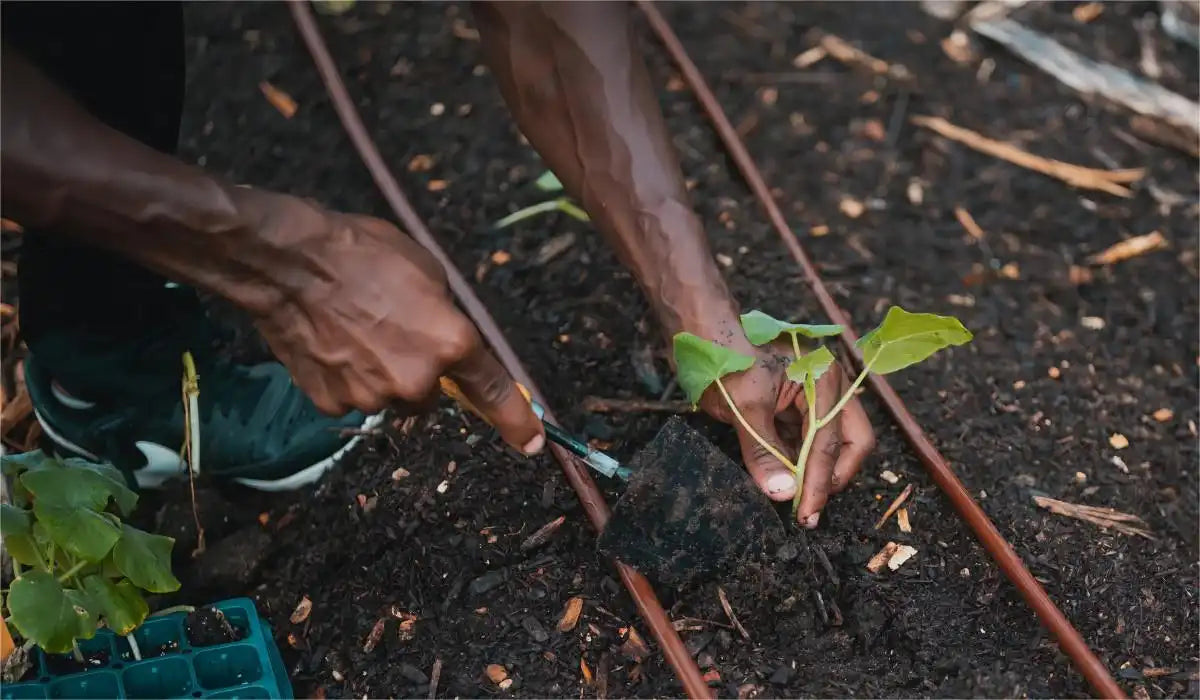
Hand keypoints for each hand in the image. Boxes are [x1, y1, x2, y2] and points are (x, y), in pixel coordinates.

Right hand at [247, 198, 544, 455]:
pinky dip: (345, 378)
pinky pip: (351, 398)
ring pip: (390, 398)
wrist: (289, 263)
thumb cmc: (363, 254)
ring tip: (354, 331)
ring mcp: (373, 397)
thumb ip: (447, 317)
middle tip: (392, 331)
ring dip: (380, 375)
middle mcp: (417, 380)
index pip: (493, 391)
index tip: (532, 443)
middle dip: (420, 373)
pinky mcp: (333, 404)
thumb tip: (450, 341)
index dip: (516, 421)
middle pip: (432, 395)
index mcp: (451, 343)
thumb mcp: (428, 273)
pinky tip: (330, 344)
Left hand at [698, 337, 875, 526]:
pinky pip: (801, 444)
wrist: (699, 333)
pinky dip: (795, 464)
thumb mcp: (745, 406)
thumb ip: (763, 450)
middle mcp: (826, 390)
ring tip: (795, 502)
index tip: (807, 512)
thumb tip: (783, 493)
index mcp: (824, 379)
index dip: (820, 480)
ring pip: (826, 446)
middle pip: (849, 442)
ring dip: (812, 474)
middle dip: (831, 477)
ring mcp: (810, 401)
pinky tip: (781, 482)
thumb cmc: (725, 355)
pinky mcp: (790, 411)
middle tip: (808, 509)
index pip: (831, 440)